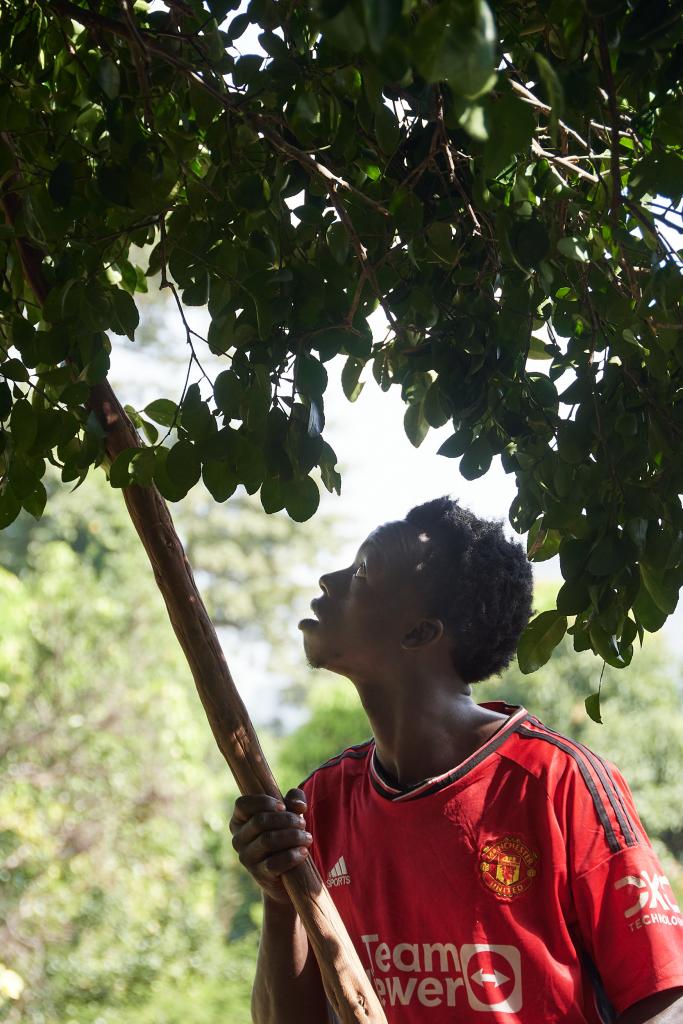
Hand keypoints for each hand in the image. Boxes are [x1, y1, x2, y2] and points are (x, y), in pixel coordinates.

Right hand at [229, 788, 312, 903]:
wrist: (286, 872)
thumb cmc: (285, 833)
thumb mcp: (289, 812)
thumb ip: (294, 799)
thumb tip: (299, 805)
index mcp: (240, 820)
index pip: (242, 804)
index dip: (263, 802)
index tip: (283, 806)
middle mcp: (238, 839)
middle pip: (259, 821)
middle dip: (286, 819)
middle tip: (302, 823)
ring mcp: (246, 858)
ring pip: (267, 841)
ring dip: (292, 836)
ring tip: (307, 837)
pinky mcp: (258, 874)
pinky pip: (273, 863)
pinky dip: (291, 856)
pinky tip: (304, 852)